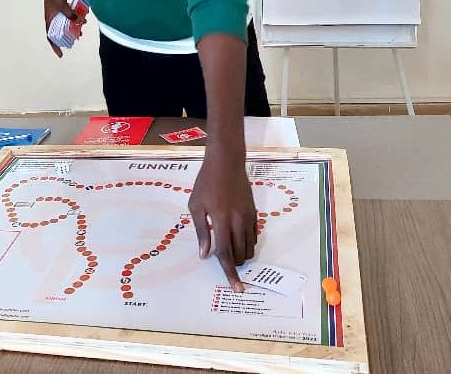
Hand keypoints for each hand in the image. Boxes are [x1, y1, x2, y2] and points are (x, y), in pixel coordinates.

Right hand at [43, 0, 81, 57]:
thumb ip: (71, 14)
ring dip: (72, 27)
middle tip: (76, 40)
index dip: (55, 46)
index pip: (50, 37)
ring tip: (81, 30)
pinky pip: (68, 15)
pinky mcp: (61, 6)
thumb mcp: (63, 5)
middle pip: (59, 31)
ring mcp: (56, 11)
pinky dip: (74, 16)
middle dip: (67, 37)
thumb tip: (80, 21)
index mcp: (49, 19)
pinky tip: (82, 16)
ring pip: (64, 23)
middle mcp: (52, 17)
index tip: (61, 54)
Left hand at [188, 147, 256, 291]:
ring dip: (241, 256)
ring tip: (230, 251)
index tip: (237, 288)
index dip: (229, 273)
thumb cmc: (206, 182)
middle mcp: (237, 222)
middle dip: (234, 265)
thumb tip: (205, 254)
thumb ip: (201, 231)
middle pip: (240, 254)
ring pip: (249, 248)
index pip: (225, 253)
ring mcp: (248, 217)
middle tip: (224, 262)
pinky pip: (254, 236)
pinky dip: (247, 244)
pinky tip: (238, 240)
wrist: (226, 163)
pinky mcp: (254, 213)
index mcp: (221, 221)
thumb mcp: (196, 206)